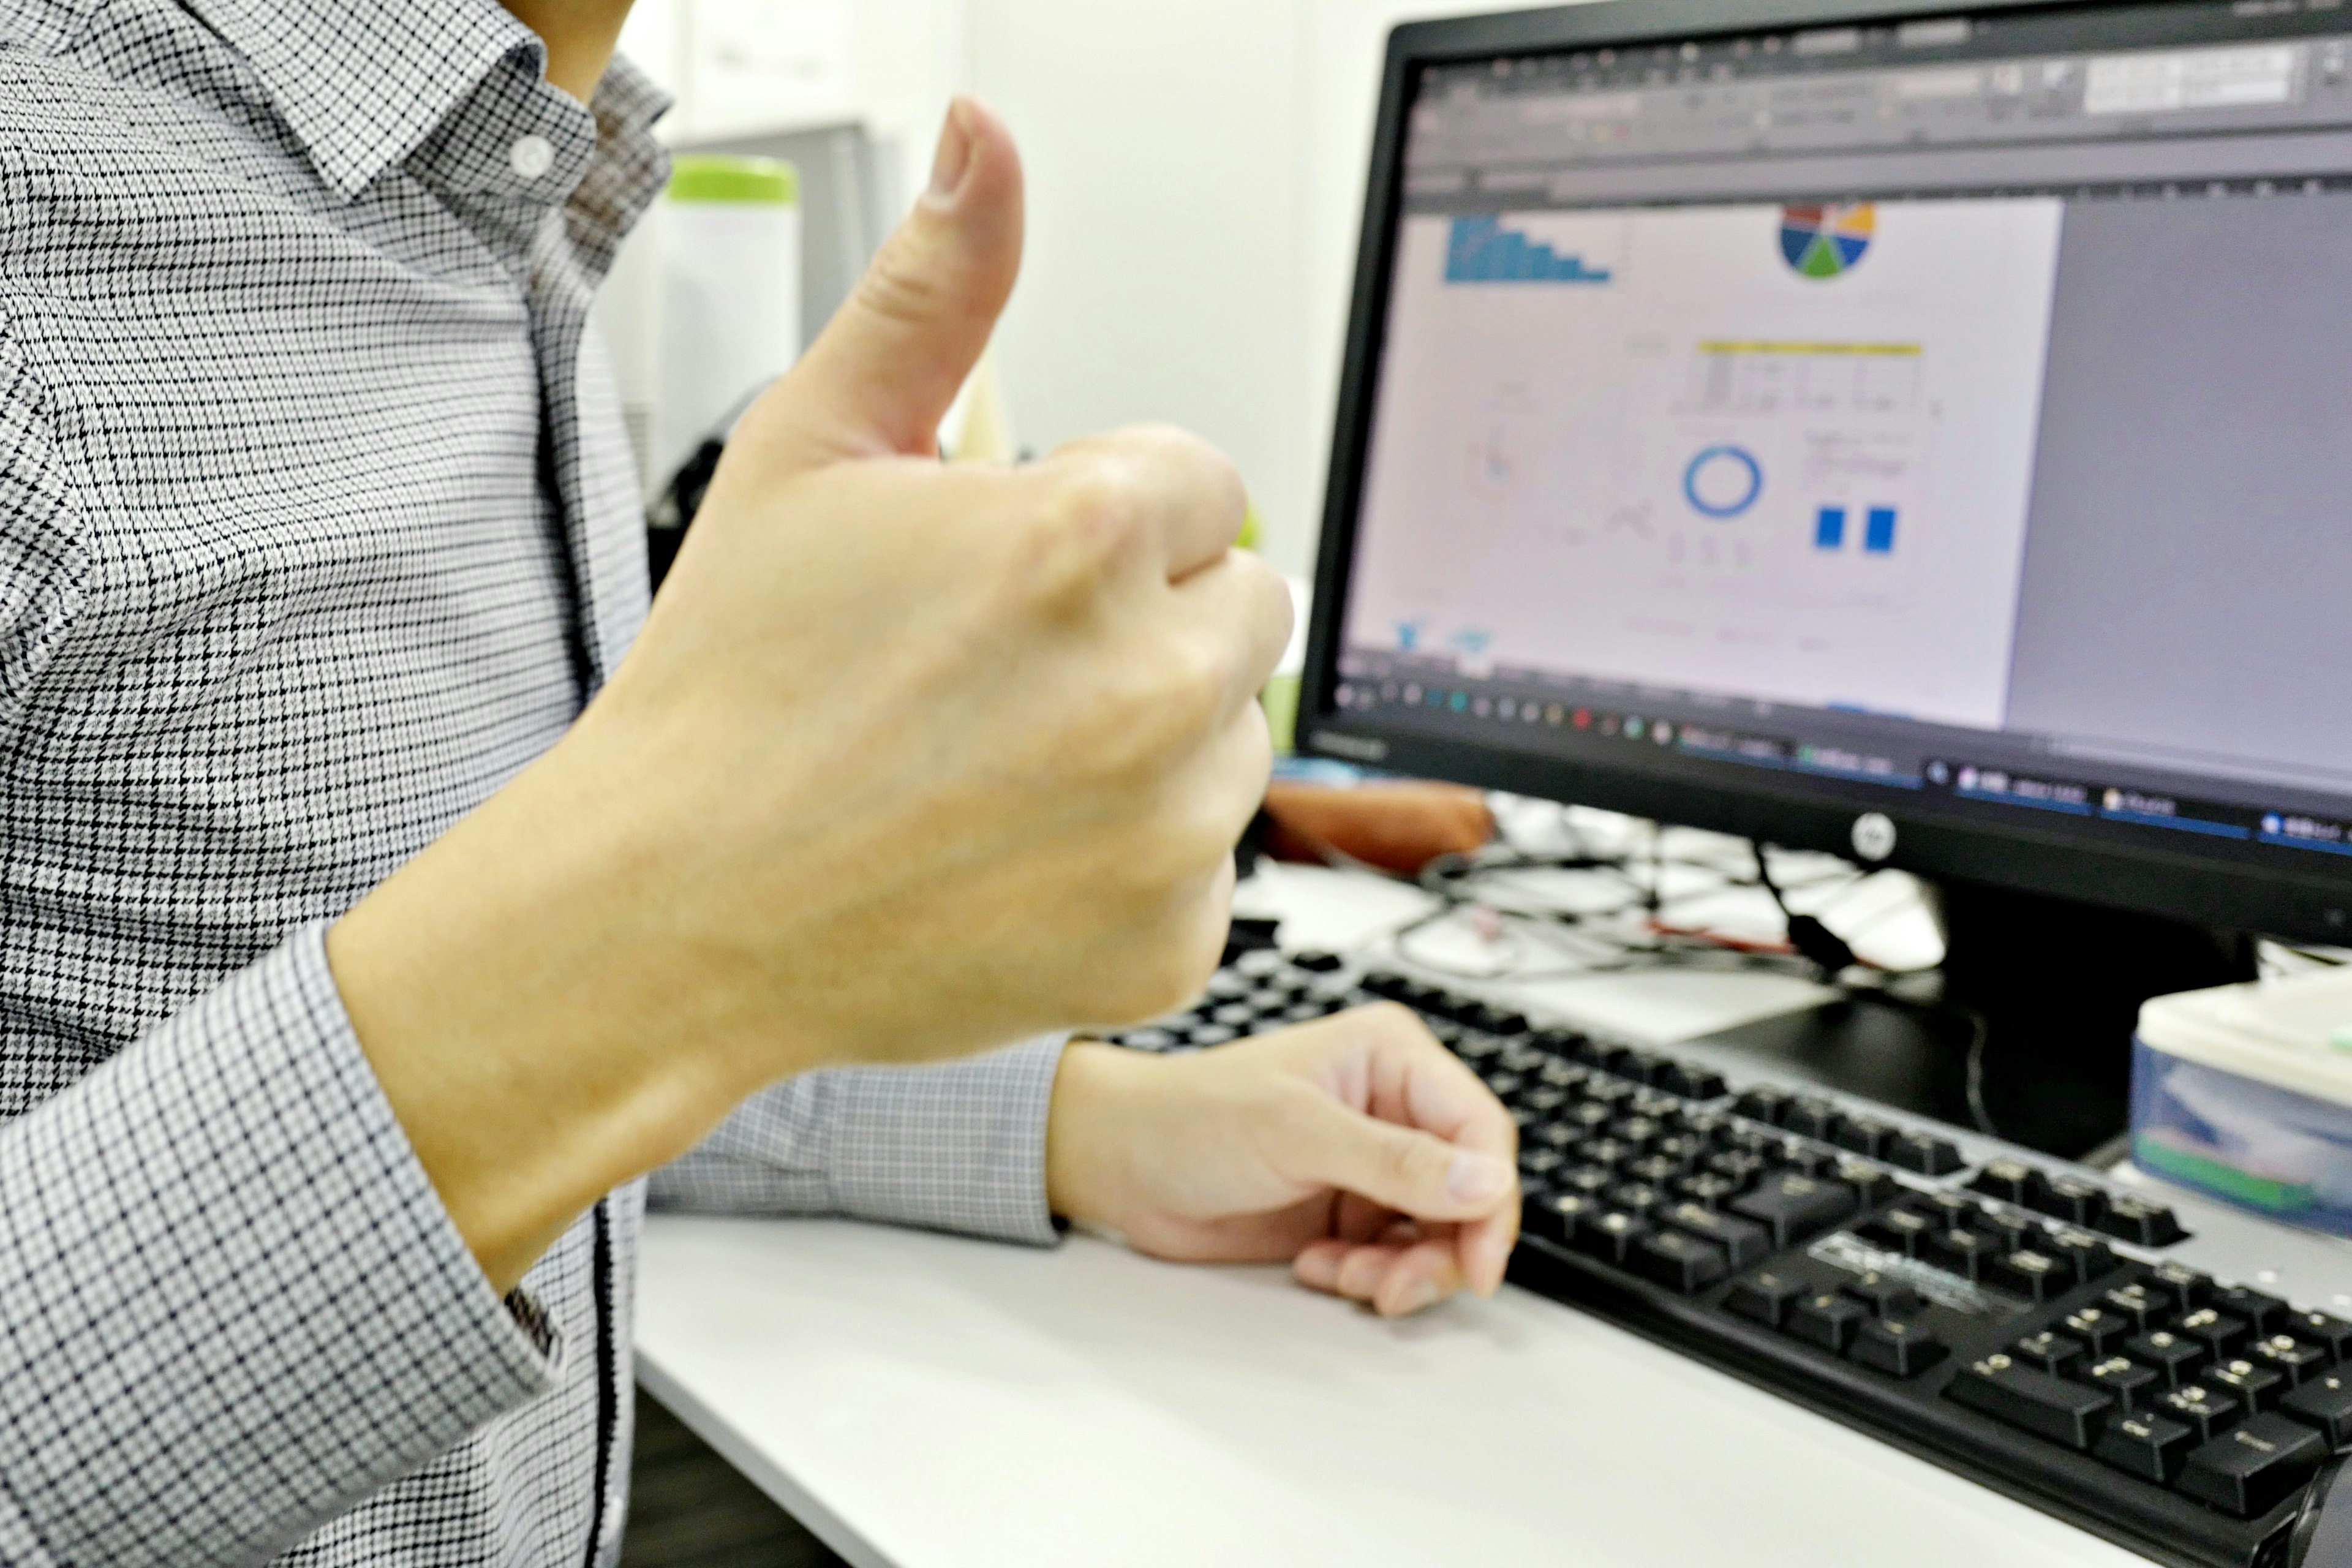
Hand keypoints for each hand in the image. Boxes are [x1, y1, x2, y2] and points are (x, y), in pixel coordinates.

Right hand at [328, 100, 1291, 1287]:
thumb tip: (984, 147)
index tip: (1015, 573)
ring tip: (1001, 765)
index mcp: (1083, 535)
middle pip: (1245, 604)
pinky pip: (1207, 865)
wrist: (671, 909)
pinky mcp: (1167, 946)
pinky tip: (1016, 856)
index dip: (1105, 518)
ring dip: (1151, 738)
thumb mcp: (815, 449)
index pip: (1204, 484)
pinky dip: (1134, 864)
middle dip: (1148, 618)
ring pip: (1233, 736)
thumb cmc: (730, 688)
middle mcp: (1150, 685)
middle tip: (1003, 670)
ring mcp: (1168, 828)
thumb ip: (935, 292)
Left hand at [1045, 1006, 1520, 1316]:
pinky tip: (1317, 1265)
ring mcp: (1371, 1162)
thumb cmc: (1192, 1117)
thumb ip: (1394, 1161)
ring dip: (1401, 1268)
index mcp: (1392, 1058)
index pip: (1481, 1131)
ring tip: (1346, 1274)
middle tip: (1398, 1287)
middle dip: (1442, 1248)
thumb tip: (1485, 1181)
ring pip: (1436, 1233)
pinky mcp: (1347, 1208)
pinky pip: (1394, 1256)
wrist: (1121, 1163)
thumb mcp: (1296, 1133)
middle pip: (1469, 1191)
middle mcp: (1392, 1106)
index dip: (1491, 1200)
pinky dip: (1367, 1275)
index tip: (1479, 1263)